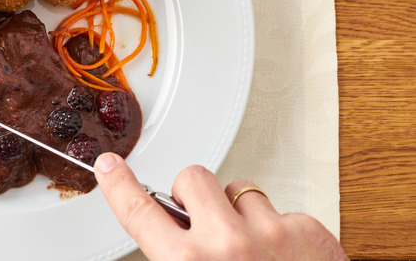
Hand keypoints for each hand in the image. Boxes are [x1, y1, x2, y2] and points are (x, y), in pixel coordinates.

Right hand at [94, 153, 347, 260]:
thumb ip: (177, 260)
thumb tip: (168, 239)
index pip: (139, 212)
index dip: (119, 185)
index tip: (110, 165)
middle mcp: (226, 244)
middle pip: (192, 178)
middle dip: (194, 195)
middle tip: (204, 220)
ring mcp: (269, 232)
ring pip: (239, 190)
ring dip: (240, 213)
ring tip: (252, 249)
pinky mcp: (308, 229)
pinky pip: (280, 211)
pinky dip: (279, 231)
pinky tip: (284, 258)